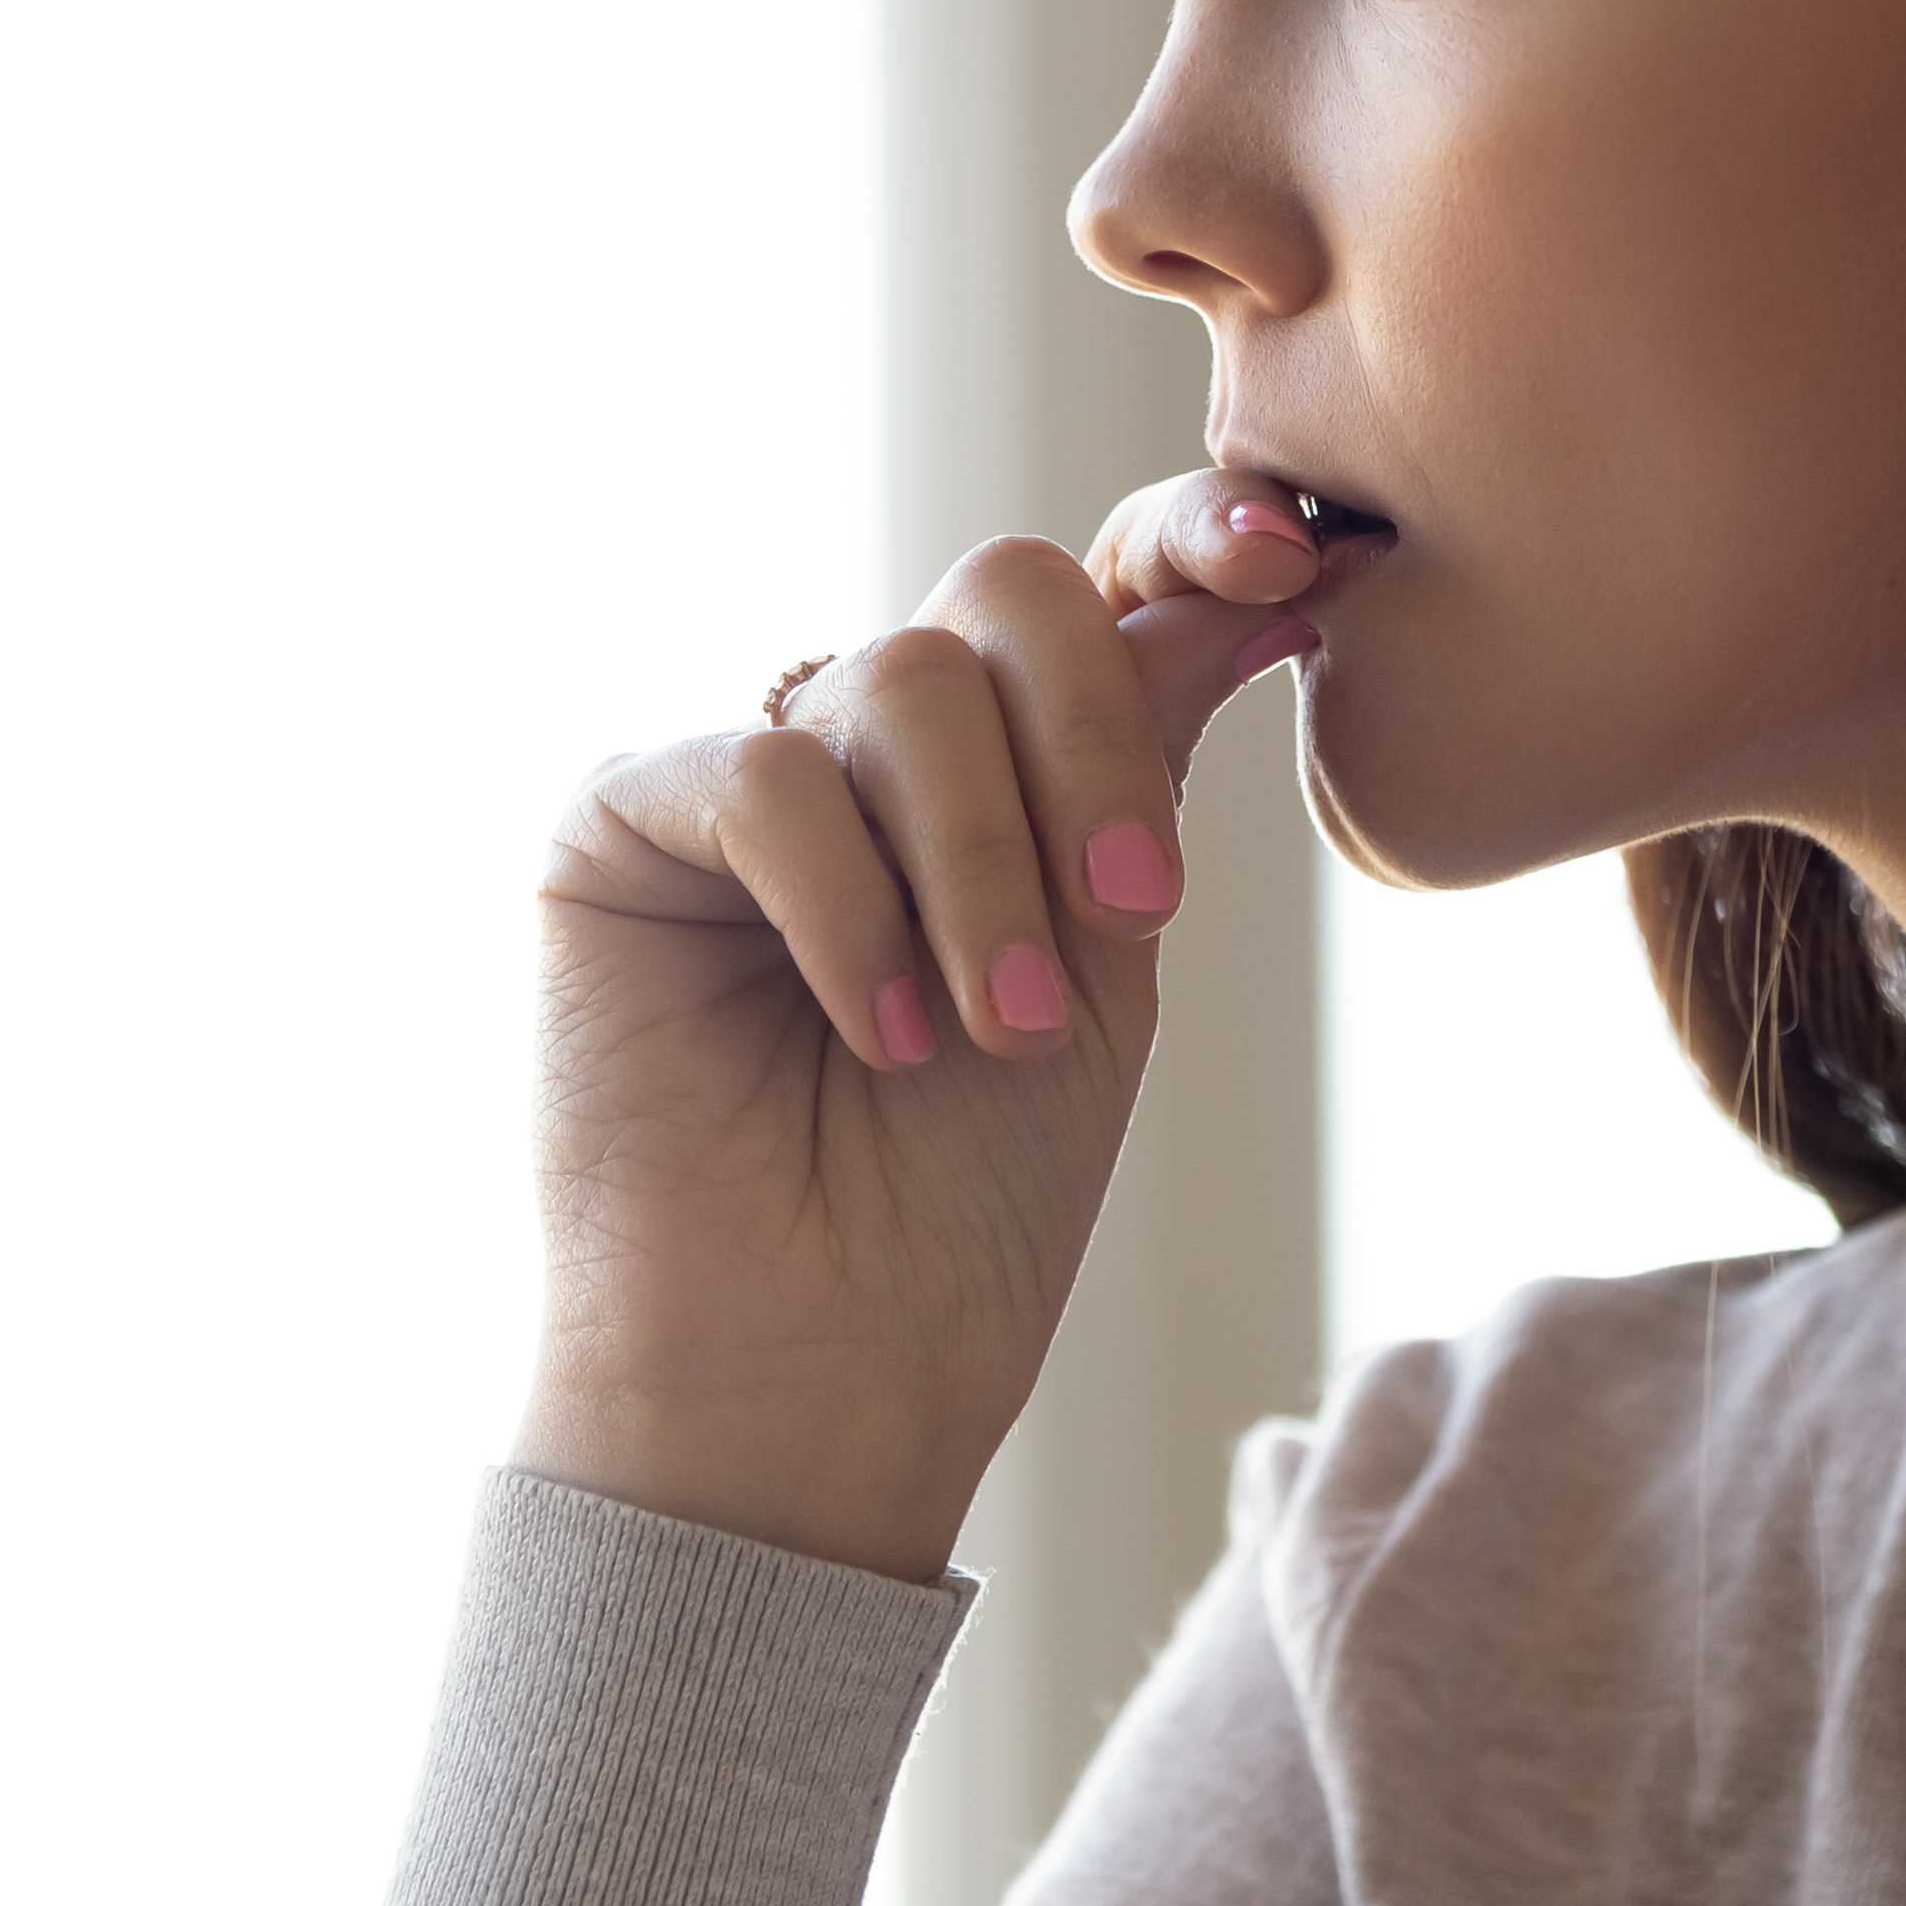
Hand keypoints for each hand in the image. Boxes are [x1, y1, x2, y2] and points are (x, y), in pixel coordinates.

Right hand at [512, 472, 1331, 1581]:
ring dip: (984, 869)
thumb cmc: (968, 1200)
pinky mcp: (616, 822)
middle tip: (1136, 912)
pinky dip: (848, 907)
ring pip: (900, 683)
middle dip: (1092, 741)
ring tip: (999, 1032)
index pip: (1093, 585)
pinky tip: (882, 1031)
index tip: (1289, 568)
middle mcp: (868, 742)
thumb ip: (1147, 758)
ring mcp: (740, 769)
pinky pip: (763, 773)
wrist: (825, 1369)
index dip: (1188, 537)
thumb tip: (1252, 582)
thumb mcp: (1109, 951)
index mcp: (1001, 761)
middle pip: (1003, 598)